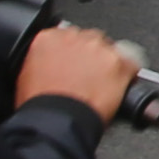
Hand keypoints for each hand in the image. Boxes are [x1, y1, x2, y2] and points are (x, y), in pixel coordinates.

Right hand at [16, 24, 144, 118]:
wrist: (56, 122)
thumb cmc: (41, 106)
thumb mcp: (27, 77)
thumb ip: (41, 62)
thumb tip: (48, 67)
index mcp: (48, 39)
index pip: (66, 36)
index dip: (72, 53)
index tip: (74, 63)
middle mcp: (74, 37)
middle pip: (90, 39)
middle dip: (90, 56)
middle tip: (88, 76)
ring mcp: (97, 49)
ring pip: (111, 49)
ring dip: (108, 64)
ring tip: (103, 85)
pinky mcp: (118, 63)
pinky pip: (132, 64)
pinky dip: (129, 75)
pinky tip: (122, 86)